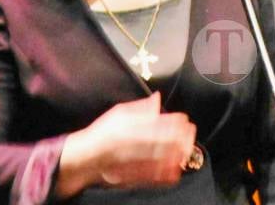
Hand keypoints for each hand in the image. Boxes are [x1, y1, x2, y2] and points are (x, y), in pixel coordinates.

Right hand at [56, 92, 196, 195]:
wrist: (84, 157)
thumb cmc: (103, 132)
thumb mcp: (118, 113)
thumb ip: (140, 108)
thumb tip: (158, 99)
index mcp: (125, 125)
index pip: (153, 122)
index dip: (171, 122)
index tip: (185, 120)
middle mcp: (127, 143)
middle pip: (157, 140)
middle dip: (177, 138)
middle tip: (190, 135)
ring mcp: (127, 161)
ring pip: (154, 159)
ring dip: (173, 156)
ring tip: (186, 151)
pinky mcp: (127, 176)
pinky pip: (148, 177)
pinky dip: (163, 175)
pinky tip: (175, 173)